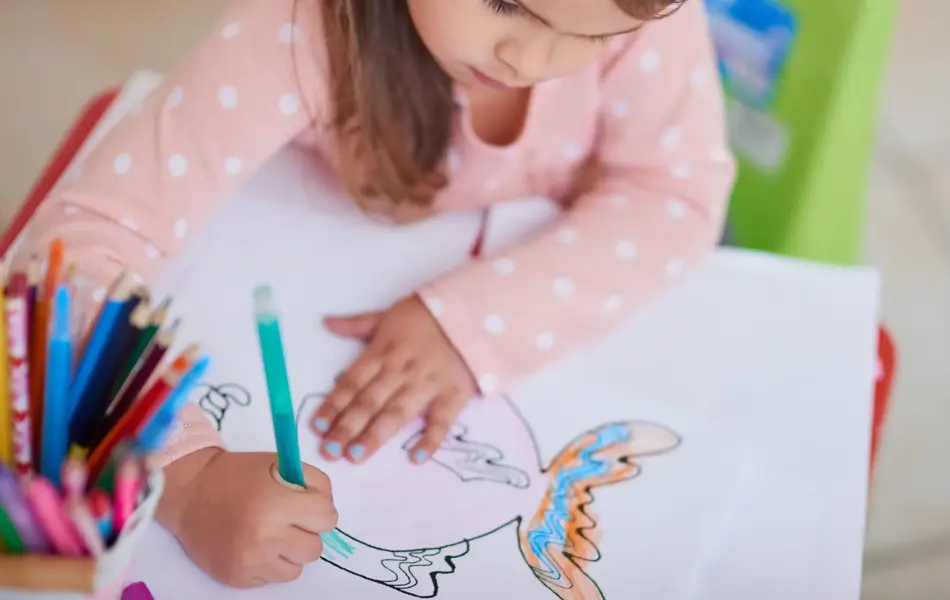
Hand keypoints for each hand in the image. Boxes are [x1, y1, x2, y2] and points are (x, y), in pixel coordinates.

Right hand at [158, 449, 337, 587]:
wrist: (190, 493)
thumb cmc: (238, 475)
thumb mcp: (279, 464)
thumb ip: (313, 482)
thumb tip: (328, 510)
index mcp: (277, 504)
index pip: (327, 519)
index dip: (320, 509)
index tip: (307, 504)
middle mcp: (265, 536)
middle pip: (315, 549)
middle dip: (307, 533)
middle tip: (289, 521)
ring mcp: (250, 561)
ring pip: (296, 569)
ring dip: (289, 553)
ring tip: (271, 534)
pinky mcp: (237, 577)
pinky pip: (271, 579)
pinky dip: (268, 564)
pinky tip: (253, 545)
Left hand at [312, 295, 475, 464]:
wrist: (475, 312)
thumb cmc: (428, 316)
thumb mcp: (389, 315)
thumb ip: (357, 324)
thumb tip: (326, 323)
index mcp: (383, 352)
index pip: (353, 381)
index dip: (334, 403)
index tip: (316, 426)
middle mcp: (401, 371)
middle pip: (370, 401)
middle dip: (347, 426)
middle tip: (328, 451)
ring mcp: (428, 384)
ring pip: (397, 413)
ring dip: (375, 435)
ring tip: (355, 456)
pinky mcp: (453, 394)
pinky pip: (442, 420)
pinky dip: (431, 439)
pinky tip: (416, 458)